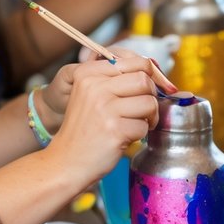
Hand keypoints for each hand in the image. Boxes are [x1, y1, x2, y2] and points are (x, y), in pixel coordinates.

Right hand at [46, 55, 159, 185]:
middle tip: (144, 110)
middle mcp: (95, 87)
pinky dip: (140, 134)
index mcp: (89, 73)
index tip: (154, 87)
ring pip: (149, 102)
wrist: (66, 161)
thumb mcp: (92, 94)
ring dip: (149, 117)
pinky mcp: (114, 130)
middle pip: (144, 80)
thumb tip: (157, 70)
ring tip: (135, 124)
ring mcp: (104, 108)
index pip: (136, 62)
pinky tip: (125, 137)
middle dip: (151, 96)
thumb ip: (118, 79)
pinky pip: (144, 126)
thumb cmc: (86, 128)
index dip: (152, 75)